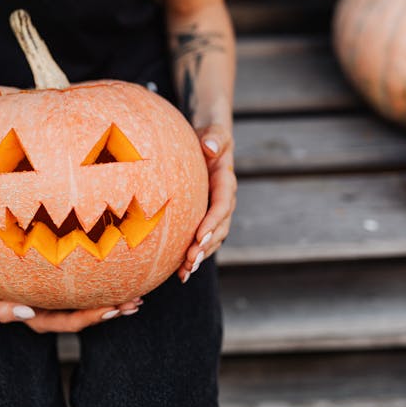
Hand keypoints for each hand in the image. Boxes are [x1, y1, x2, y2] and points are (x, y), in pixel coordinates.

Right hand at [0, 286, 142, 332]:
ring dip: (114, 301)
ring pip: (90, 302)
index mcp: (37, 317)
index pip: (69, 322)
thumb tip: (29, 313)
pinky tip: (126, 281)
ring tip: (139, 297)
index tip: (112, 309)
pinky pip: (87, 287)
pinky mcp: (63, 281)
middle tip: (135, 303)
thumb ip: (1, 311)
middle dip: (111, 311)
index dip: (91, 317)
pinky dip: (106, 285)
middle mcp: (52, 310)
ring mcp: (58, 296)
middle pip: (86, 316)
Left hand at [178, 123, 236, 282]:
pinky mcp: (206, 217)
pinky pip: (203, 239)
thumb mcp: (213, 134)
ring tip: (184, 272)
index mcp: (226, 182)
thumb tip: (210, 147)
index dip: (213, 222)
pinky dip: (194, 254)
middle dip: (205, 247)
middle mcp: (224, 200)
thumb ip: (214, 139)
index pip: (222, 205)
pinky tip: (180, 271)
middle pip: (219, 228)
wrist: (209, 142)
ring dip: (200, 257)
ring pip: (213, 239)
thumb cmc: (208, 137)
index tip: (200, 237)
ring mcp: (216, 211)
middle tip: (189, 262)